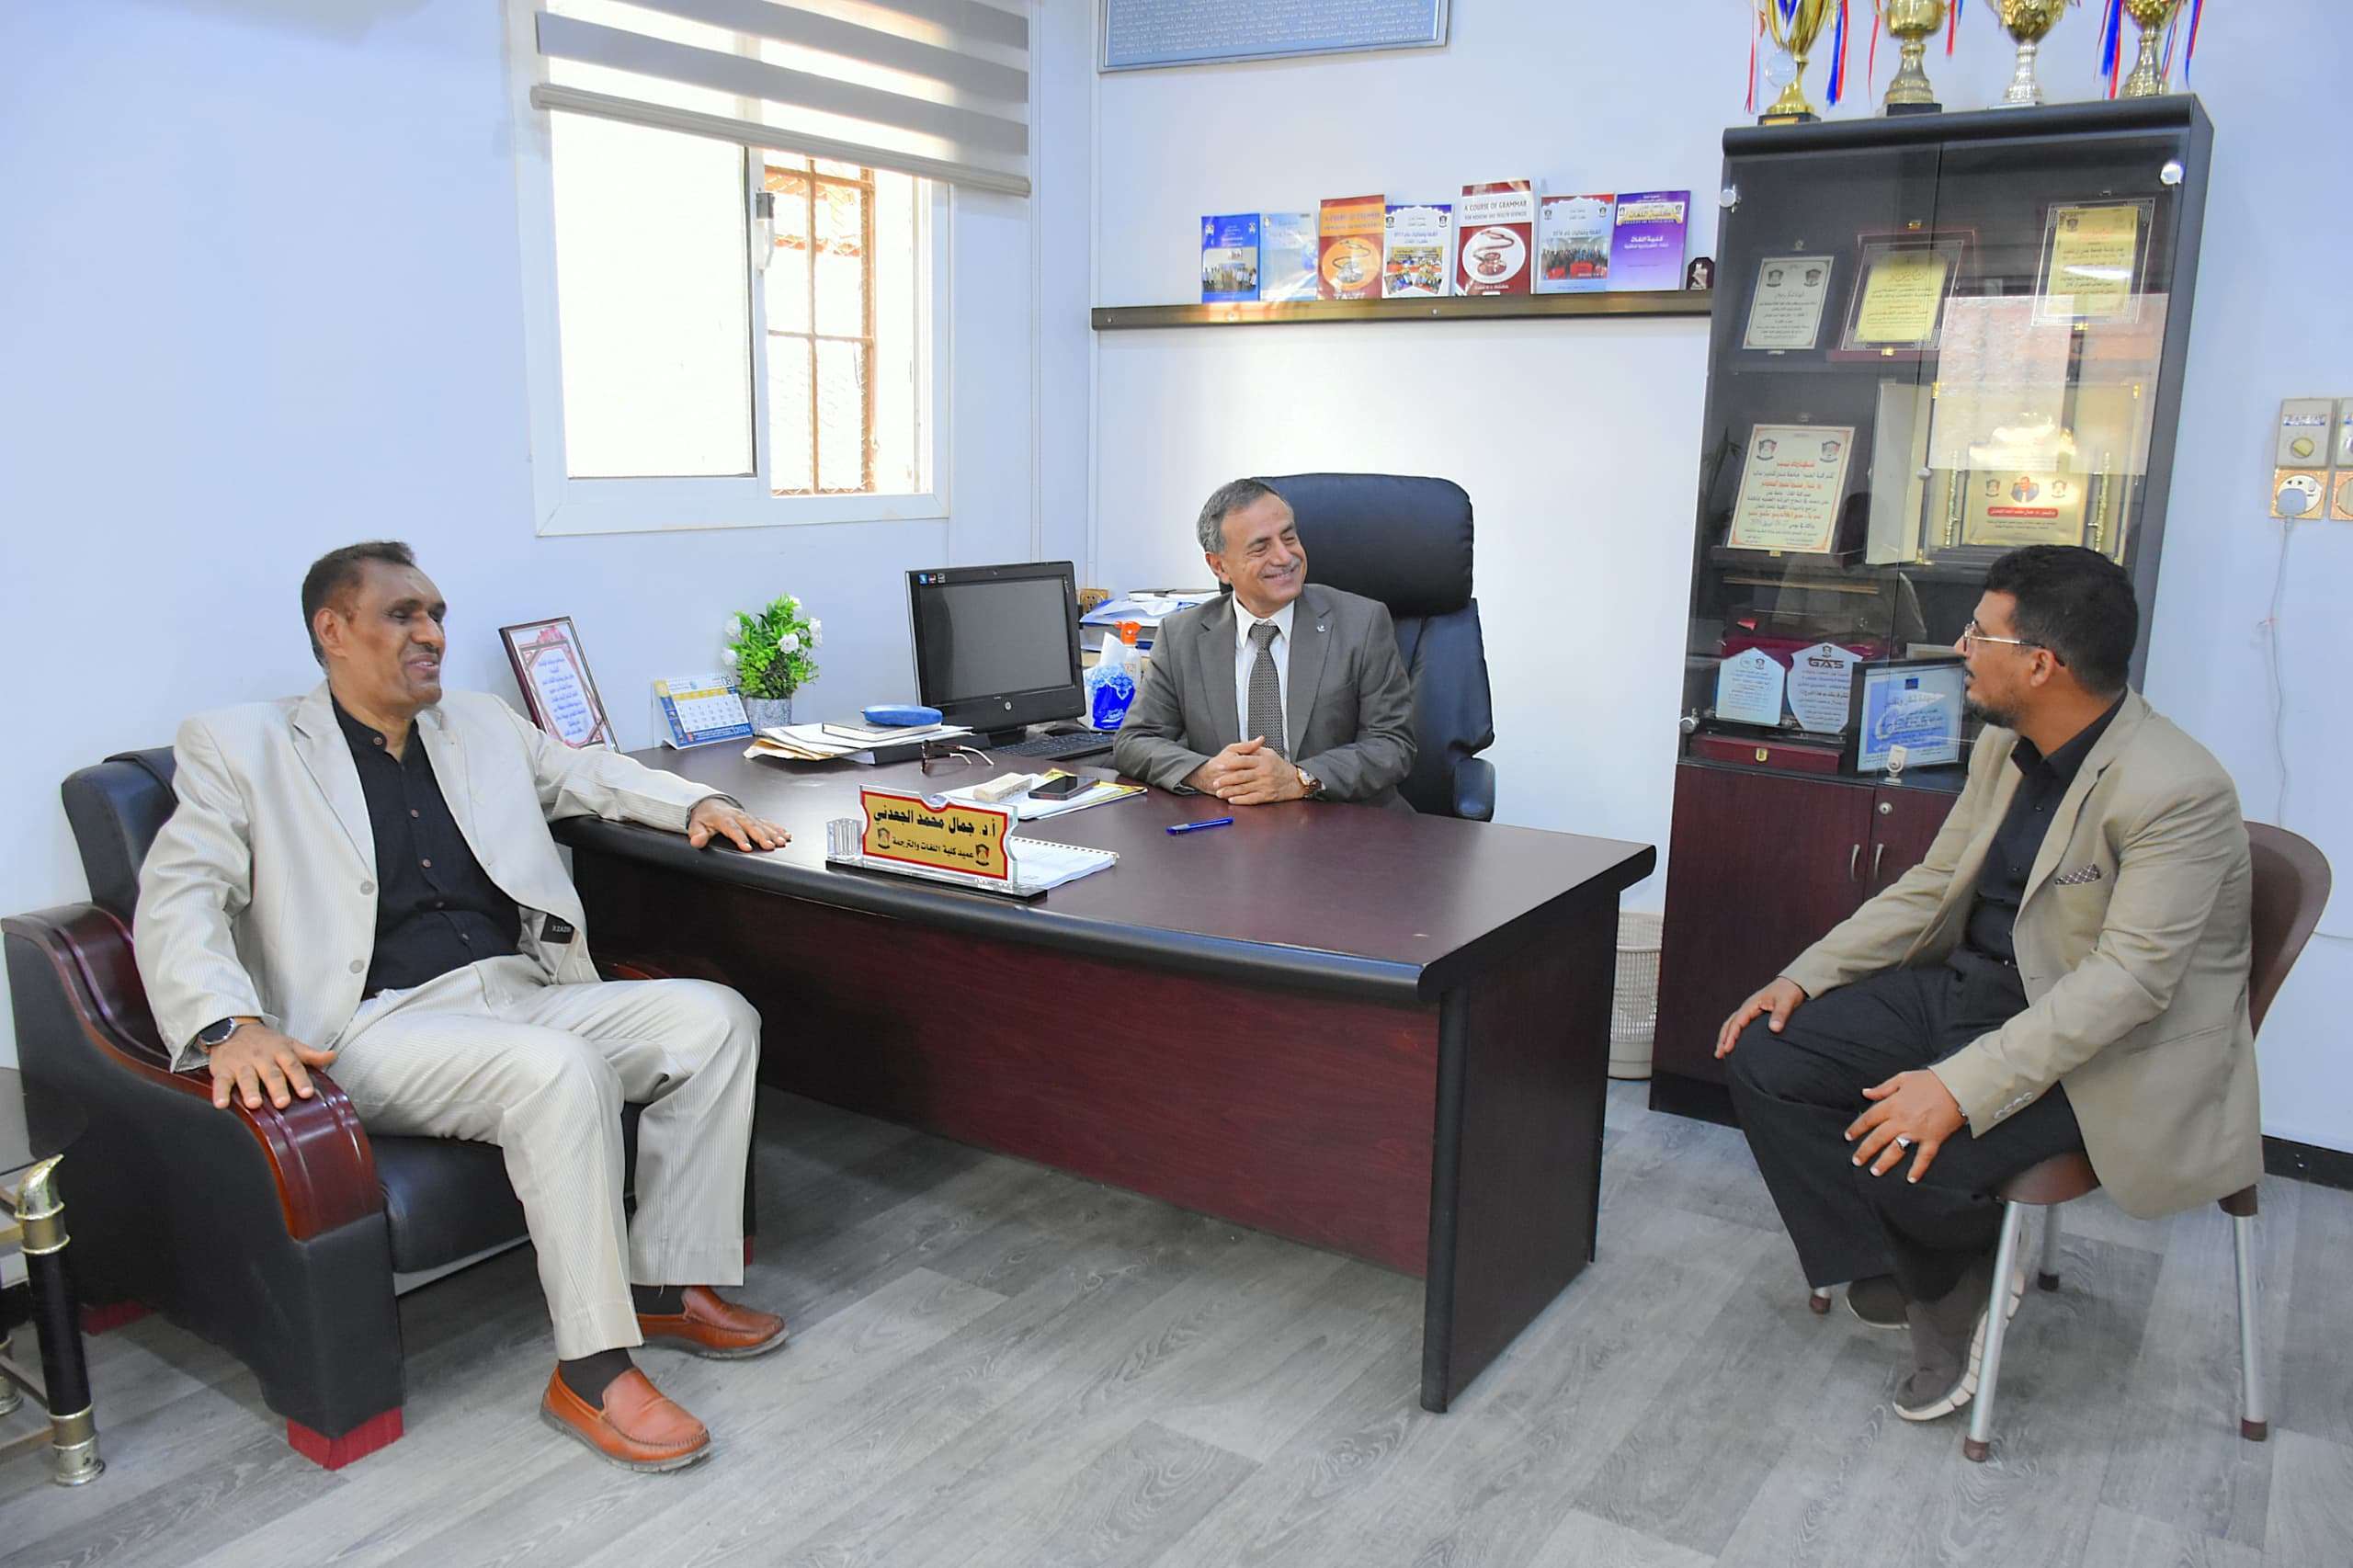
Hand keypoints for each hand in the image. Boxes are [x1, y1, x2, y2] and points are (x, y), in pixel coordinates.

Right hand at [206, 1022, 336, 1111]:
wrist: (233, 1028)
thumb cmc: (266, 1042)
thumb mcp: (289, 1044)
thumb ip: (310, 1054)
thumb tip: (333, 1056)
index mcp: (280, 1052)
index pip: (293, 1065)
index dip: (300, 1079)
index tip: (307, 1093)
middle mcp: (262, 1058)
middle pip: (271, 1074)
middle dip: (277, 1088)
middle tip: (283, 1103)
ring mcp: (242, 1064)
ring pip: (247, 1078)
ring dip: (250, 1091)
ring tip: (254, 1104)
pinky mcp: (223, 1069)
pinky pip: (221, 1081)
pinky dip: (220, 1092)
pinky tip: (221, 1104)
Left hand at [688, 798, 789, 851]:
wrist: (709, 804)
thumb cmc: (704, 817)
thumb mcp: (696, 825)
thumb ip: (697, 834)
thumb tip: (697, 841)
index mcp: (723, 818)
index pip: (732, 828)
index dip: (740, 838)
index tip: (747, 847)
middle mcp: (737, 815)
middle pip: (751, 825)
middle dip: (761, 835)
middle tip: (770, 845)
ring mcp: (746, 816)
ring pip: (761, 823)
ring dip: (773, 832)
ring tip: (782, 841)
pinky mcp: (753, 817)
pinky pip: (766, 822)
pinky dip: (776, 828)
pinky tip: (784, 834)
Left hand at [1187, 738, 1301, 806]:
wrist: (1295, 781)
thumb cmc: (1280, 767)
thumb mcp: (1269, 753)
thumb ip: (1255, 748)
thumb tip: (1250, 740)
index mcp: (1262, 761)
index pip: (1243, 760)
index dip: (1230, 763)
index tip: (1219, 765)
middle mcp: (1263, 773)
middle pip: (1241, 776)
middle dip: (1226, 780)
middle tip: (1216, 782)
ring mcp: (1265, 785)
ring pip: (1244, 788)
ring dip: (1230, 791)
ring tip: (1219, 792)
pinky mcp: (1266, 796)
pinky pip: (1251, 799)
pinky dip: (1241, 800)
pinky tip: (1232, 800)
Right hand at [1716, 977, 1806, 1058]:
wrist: (1792, 983)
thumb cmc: (1788, 992)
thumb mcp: (1786, 1002)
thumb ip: (1780, 1015)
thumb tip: (1774, 1029)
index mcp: (1751, 1005)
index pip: (1737, 1022)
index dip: (1731, 1036)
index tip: (1727, 1048)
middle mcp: (1747, 1008)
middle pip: (1729, 1024)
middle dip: (1722, 1039)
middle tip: (1718, 1054)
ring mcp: (1749, 1011)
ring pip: (1732, 1025)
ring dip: (1725, 1038)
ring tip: (1721, 1053)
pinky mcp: (1754, 1015)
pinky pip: (1739, 1026)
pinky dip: (1733, 1035)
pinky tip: (1734, 1044)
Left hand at [1845, 1070, 1966, 1181]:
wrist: (1958, 1086)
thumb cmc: (1931, 1080)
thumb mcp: (1903, 1079)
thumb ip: (1883, 1088)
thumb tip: (1866, 1093)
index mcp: (1892, 1104)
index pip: (1869, 1119)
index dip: (1857, 1128)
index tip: (1848, 1137)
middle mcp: (1901, 1120)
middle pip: (1877, 1138)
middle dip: (1865, 1150)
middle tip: (1856, 1161)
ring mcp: (1917, 1131)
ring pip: (1895, 1150)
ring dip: (1884, 1162)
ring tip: (1874, 1171)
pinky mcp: (1933, 1139)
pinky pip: (1924, 1157)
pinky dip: (1918, 1169)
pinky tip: (1911, 1179)